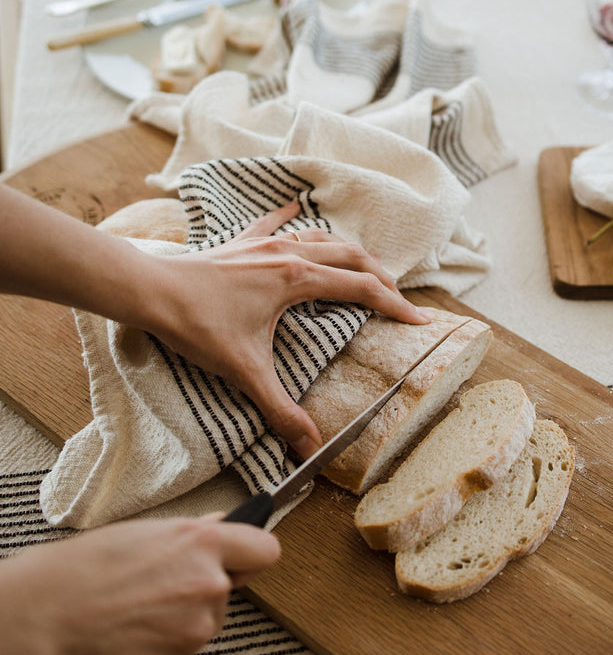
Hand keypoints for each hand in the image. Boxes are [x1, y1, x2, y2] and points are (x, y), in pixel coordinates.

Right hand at [0, 515, 278, 654]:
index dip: (252, 554)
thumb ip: (191, 533)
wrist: (42, 619)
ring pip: (200, 626)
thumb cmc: (82, 569)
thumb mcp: (141, 531)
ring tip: (129, 613)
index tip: (242, 558)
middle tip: (152, 588)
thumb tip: (222, 526)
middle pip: (226, 592)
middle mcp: (208, 587)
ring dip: (176, 622)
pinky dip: (156, 650)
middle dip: (198, 590)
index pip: (264, 550)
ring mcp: (194, 633)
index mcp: (202, 545)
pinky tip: (124, 638)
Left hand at [143, 201, 430, 458]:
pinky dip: (293, 216)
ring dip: (347, 251)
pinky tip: (297, 206)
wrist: (151, 291)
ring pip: (320, 236)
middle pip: (351, 256)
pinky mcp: (241, 242)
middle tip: (398, 299)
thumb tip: (308, 448)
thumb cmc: (196, 325)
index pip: (362, 288)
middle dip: (381, 275)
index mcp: (297, 279)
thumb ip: (281, 410)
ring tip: (362, 268)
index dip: (396, 305)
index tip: (420, 320)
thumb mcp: (244, 371)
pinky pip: (274, 221)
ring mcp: (264, 242)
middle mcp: (288, 252)